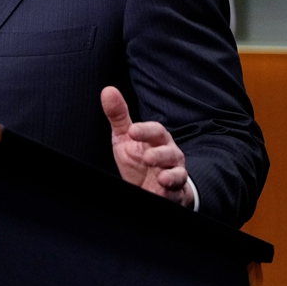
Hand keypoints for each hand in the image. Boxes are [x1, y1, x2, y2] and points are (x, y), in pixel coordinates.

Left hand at [101, 86, 194, 206]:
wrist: (150, 186)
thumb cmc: (138, 157)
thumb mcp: (125, 137)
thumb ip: (118, 115)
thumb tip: (108, 91)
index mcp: (157, 139)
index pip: (155, 131)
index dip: (145, 130)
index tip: (132, 131)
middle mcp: (169, 156)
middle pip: (170, 153)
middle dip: (160, 155)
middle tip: (148, 157)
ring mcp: (174, 175)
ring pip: (178, 174)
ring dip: (171, 176)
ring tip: (162, 179)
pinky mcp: (175, 194)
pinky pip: (176, 194)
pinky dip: (171, 194)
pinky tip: (163, 193)